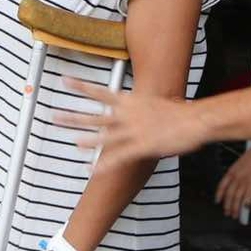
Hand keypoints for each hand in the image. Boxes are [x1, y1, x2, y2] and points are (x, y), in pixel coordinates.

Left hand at [54, 84, 208, 171]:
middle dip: (75, 117)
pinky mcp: (142, 146)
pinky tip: (92, 169)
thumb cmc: (180, 113)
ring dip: (87, 140)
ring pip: (105, 136)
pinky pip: (119, 156)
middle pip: (97, 116)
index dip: (82, 87)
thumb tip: (138, 109)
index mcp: (132, 102)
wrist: (196, 120)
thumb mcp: (158, 103)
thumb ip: (143, 107)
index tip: (65, 81)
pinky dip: (105, 164)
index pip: (102, 91)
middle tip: (54, 116)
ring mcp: (134, 131)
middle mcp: (129, 115)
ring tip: (71, 142)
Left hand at [216, 143, 250, 219]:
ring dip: (235, 208)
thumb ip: (237, 172)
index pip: (222, 185)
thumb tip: (236, 182)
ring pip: (237, 198)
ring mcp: (244, 181)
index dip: (219, 195)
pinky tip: (245, 208)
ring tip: (235, 215)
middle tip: (227, 213)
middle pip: (229, 194)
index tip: (217, 201)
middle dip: (227, 206)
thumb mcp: (241, 162)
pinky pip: (247, 196)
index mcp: (231, 171)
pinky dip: (245, 203)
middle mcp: (236, 177)